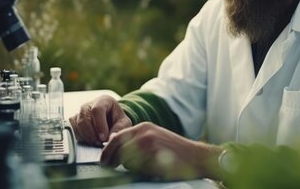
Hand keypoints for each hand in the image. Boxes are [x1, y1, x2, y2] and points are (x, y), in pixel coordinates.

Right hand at [68, 95, 131, 145]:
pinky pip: (74, 129)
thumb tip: (110, 138)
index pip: (97, 110)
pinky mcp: (74, 121)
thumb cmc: (117, 119)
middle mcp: (89, 105)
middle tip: (100, 142)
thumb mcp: (124, 122)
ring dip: (87, 137)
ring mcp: (79, 112)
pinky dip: (81, 137)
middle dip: (92, 134)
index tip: (103, 137)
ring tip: (96, 142)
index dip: (99, 125)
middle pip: (85, 118)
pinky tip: (90, 140)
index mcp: (103, 101)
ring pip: (78, 125)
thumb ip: (119, 129)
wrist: (110, 120)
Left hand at [100, 122, 223, 179]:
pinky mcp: (153, 156)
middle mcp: (144, 133)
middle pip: (117, 148)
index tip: (104, 160)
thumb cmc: (175, 150)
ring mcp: (148, 144)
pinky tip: (152, 169)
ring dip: (130, 167)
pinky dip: (141, 172)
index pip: (116, 138)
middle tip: (109, 167)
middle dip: (112, 159)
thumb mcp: (154, 137)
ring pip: (126, 160)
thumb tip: (114, 141)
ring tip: (145, 167)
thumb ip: (136, 138)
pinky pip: (137, 168)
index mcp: (144, 127)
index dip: (107, 150)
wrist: (196, 156)